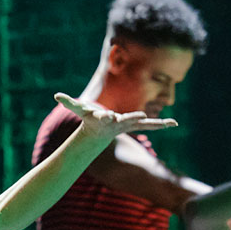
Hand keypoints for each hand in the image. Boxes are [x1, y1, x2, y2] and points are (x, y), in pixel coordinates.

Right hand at [54, 92, 178, 138]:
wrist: (99, 133)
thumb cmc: (89, 119)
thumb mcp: (79, 109)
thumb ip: (69, 102)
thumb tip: (56, 95)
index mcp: (104, 119)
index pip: (103, 116)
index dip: (105, 116)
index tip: (108, 115)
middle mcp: (117, 123)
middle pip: (126, 120)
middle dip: (133, 118)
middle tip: (141, 115)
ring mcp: (128, 125)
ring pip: (143, 124)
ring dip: (156, 123)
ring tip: (171, 123)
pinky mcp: (136, 125)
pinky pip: (150, 125)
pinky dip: (161, 124)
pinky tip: (174, 123)